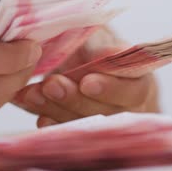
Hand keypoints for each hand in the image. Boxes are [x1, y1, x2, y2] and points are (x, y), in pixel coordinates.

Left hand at [13, 27, 158, 126]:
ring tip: (32, 93)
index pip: (134, 90)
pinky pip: (65, 132)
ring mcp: (105, 124)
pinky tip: (32, 109)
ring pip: (83, 124)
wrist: (83, 64)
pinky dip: (47, 122)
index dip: (111, 88)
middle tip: (51, 85)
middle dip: (75, 99)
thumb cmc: (95, 48)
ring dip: (55, 109)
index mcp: (139, 80)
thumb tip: (99, 54)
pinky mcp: (81, 133)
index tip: (87, 82)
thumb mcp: (100, 37)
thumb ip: (97, 44)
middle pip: (106, 112)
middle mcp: (127, 108)